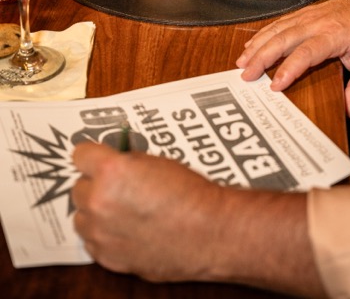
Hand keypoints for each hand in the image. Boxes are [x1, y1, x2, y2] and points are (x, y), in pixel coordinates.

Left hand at [72, 143, 221, 281]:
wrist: (209, 231)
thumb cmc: (190, 194)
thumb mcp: (157, 161)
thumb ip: (127, 161)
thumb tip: (115, 162)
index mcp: (111, 171)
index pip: (80, 155)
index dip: (93, 156)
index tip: (98, 158)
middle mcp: (99, 200)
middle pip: (78, 187)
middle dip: (96, 185)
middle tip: (118, 187)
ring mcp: (100, 232)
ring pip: (82, 216)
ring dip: (97, 212)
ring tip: (123, 211)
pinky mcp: (106, 257)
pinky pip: (92, 241)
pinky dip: (105, 235)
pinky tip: (127, 230)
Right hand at [236, 0, 349, 117]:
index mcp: (335, 35)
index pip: (307, 52)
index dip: (289, 68)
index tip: (275, 85)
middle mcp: (318, 22)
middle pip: (284, 38)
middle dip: (262, 56)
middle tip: (245, 74)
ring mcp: (309, 15)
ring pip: (277, 28)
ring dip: (258, 44)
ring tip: (242, 61)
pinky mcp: (305, 13)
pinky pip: (280, 23)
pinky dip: (263, 33)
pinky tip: (252, 45)